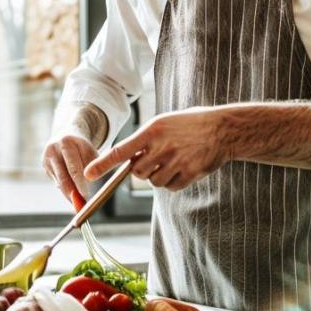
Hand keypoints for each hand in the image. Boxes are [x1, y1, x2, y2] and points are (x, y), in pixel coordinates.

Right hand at [42, 132, 97, 209]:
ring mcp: (47, 158)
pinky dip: (65, 190)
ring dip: (70, 195)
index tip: (86, 197)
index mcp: (67, 142)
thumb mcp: (90, 151)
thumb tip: (98, 190)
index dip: (80, 185)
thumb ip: (94, 167)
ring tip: (79, 205)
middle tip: (81, 207)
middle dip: (73, 194)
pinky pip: (57, 182)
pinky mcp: (44, 166)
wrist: (65, 134)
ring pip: (60, 183)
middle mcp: (54, 149)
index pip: (74, 168)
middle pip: (64, 178)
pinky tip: (72, 195)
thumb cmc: (82, 146)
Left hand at [82, 107, 232, 190]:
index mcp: (152, 130)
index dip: (103, 164)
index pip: (121, 150)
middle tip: (155, 158)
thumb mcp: (163, 123)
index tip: (88, 174)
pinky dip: (173, 182)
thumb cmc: (189, 124)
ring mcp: (176, 161)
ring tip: (173, 160)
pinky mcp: (190, 173)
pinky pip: (170, 187)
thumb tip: (127, 161)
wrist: (222, 128)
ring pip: (153, 182)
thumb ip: (144, 140)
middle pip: (137, 172)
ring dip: (158, 176)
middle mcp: (162, 146)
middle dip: (141, 170)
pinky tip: (184, 168)